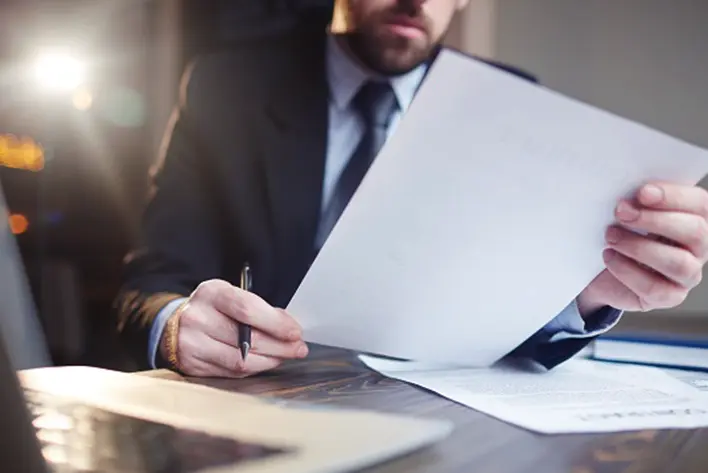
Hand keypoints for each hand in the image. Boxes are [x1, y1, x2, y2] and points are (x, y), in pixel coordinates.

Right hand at [159, 279, 307, 376]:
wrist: (172, 324)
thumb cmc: (212, 308)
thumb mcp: (231, 296)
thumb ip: (258, 309)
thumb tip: (289, 327)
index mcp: (211, 293)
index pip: (247, 309)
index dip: (275, 323)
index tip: (295, 332)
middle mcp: (198, 318)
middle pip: (246, 339)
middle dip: (279, 346)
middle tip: (298, 349)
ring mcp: (192, 345)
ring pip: (240, 361)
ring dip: (269, 361)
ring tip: (284, 356)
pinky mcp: (192, 367)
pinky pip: (231, 373)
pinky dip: (253, 368)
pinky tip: (265, 362)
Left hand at [578, 182, 707, 315]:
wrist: (601, 271)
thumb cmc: (620, 233)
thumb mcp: (627, 213)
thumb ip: (636, 201)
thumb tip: (628, 195)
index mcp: (694, 218)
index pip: (700, 204)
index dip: (674, 196)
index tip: (642, 192)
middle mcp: (697, 247)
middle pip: (695, 232)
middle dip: (654, 220)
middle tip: (620, 212)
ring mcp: (686, 275)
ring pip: (678, 263)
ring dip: (639, 247)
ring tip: (610, 236)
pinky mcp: (669, 297)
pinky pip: (655, 287)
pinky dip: (627, 271)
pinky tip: (609, 257)